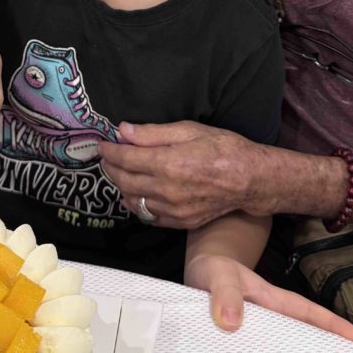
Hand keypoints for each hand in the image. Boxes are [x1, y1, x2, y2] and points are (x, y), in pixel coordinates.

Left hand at [99, 121, 268, 227]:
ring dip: (121, 186)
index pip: (125, 158)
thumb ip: (153, 133)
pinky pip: (148, 216)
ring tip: (120, 173)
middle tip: (107, 157)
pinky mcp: (181, 222)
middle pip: (124, 180)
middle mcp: (167, 190)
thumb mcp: (188, 130)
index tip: (102, 145)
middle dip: (110, 168)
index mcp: (168, 163)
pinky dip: (137, 204)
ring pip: (133, 200)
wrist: (250, 179)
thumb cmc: (223, 148)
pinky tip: (136, 193)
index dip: (109, 151)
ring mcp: (173, 209)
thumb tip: (124, 131)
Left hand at [186, 253, 352, 344]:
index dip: (331, 325)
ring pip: (284, 350)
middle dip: (326, 352)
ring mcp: (258, 331)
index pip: (306, 313)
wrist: (198, 272)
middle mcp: (270, 317)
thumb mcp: (218, 274)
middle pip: (304, 337)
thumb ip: (224, 293)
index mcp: (272, 300)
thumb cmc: (213, 269)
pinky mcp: (242, 343)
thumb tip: (232, 322)